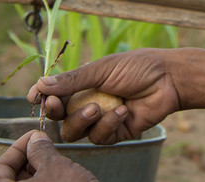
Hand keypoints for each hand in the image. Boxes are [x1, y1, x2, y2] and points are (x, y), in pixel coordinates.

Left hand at [0, 130, 97, 181]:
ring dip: (36, 174)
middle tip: (44, 148)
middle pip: (9, 181)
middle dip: (27, 161)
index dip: (17, 148)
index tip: (32, 137)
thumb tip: (36, 141)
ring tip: (55, 163)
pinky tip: (59, 178)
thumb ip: (41, 151)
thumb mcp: (56, 167)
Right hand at [27, 48, 180, 143]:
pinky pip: (100, 137)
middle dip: (56, 112)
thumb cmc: (138, 67)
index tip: (35, 97)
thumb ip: (73, 79)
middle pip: (59, 118)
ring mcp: (102, 119)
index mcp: (84, 84)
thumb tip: (41, 84)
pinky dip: (108, 124)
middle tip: (57, 104)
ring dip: (82, 120)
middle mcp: (89, 102)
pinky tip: (123, 111)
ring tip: (97, 107)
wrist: (169, 79)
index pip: (55, 95)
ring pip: (75, 132)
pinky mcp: (116, 132)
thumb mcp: (102, 69)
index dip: (43, 98)